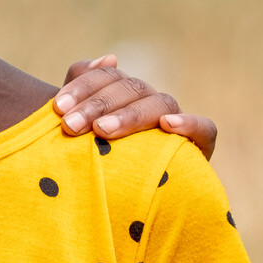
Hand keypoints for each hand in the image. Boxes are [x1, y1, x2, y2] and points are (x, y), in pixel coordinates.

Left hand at [55, 55, 217, 159]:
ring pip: (162, 104)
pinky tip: (168, 125)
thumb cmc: (93, 163)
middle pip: (132, 88)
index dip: (83, 86)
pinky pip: (205, 129)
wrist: (121, 204)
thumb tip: (110, 58)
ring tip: (103, 130)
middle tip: (70, 125)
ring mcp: (176, 124)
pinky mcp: (198, 148)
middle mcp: (150, 104)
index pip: (109, 76)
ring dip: (131, 115)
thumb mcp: (79, 129)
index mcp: (122, 96)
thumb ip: (82, 87)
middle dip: (98, 104)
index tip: (57, 107)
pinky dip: (190, 124)